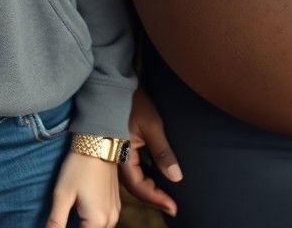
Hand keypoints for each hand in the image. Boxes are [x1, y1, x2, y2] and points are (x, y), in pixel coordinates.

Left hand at [46, 152, 119, 227]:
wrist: (99, 141)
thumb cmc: (79, 166)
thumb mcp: (62, 194)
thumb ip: (55, 222)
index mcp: (97, 221)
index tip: (57, 223)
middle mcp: (110, 220)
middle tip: (62, 219)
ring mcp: (115, 212)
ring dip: (85, 227)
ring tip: (71, 214)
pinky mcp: (116, 204)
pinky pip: (104, 222)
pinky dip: (92, 222)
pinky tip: (81, 211)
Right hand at [119, 87, 182, 217]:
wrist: (115, 85)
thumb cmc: (133, 103)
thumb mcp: (151, 126)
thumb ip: (163, 152)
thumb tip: (176, 178)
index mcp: (121, 157)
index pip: (139, 187)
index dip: (157, 199)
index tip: (173, 208)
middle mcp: (116, 160)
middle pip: (134, 188)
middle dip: (153, 198)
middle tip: (171, 207)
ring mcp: (116, 154)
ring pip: (131, 180)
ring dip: (147, 190)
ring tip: (164, 197)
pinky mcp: (118, 148)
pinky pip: (130, 170)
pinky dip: (142, 178)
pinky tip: (153, 179)